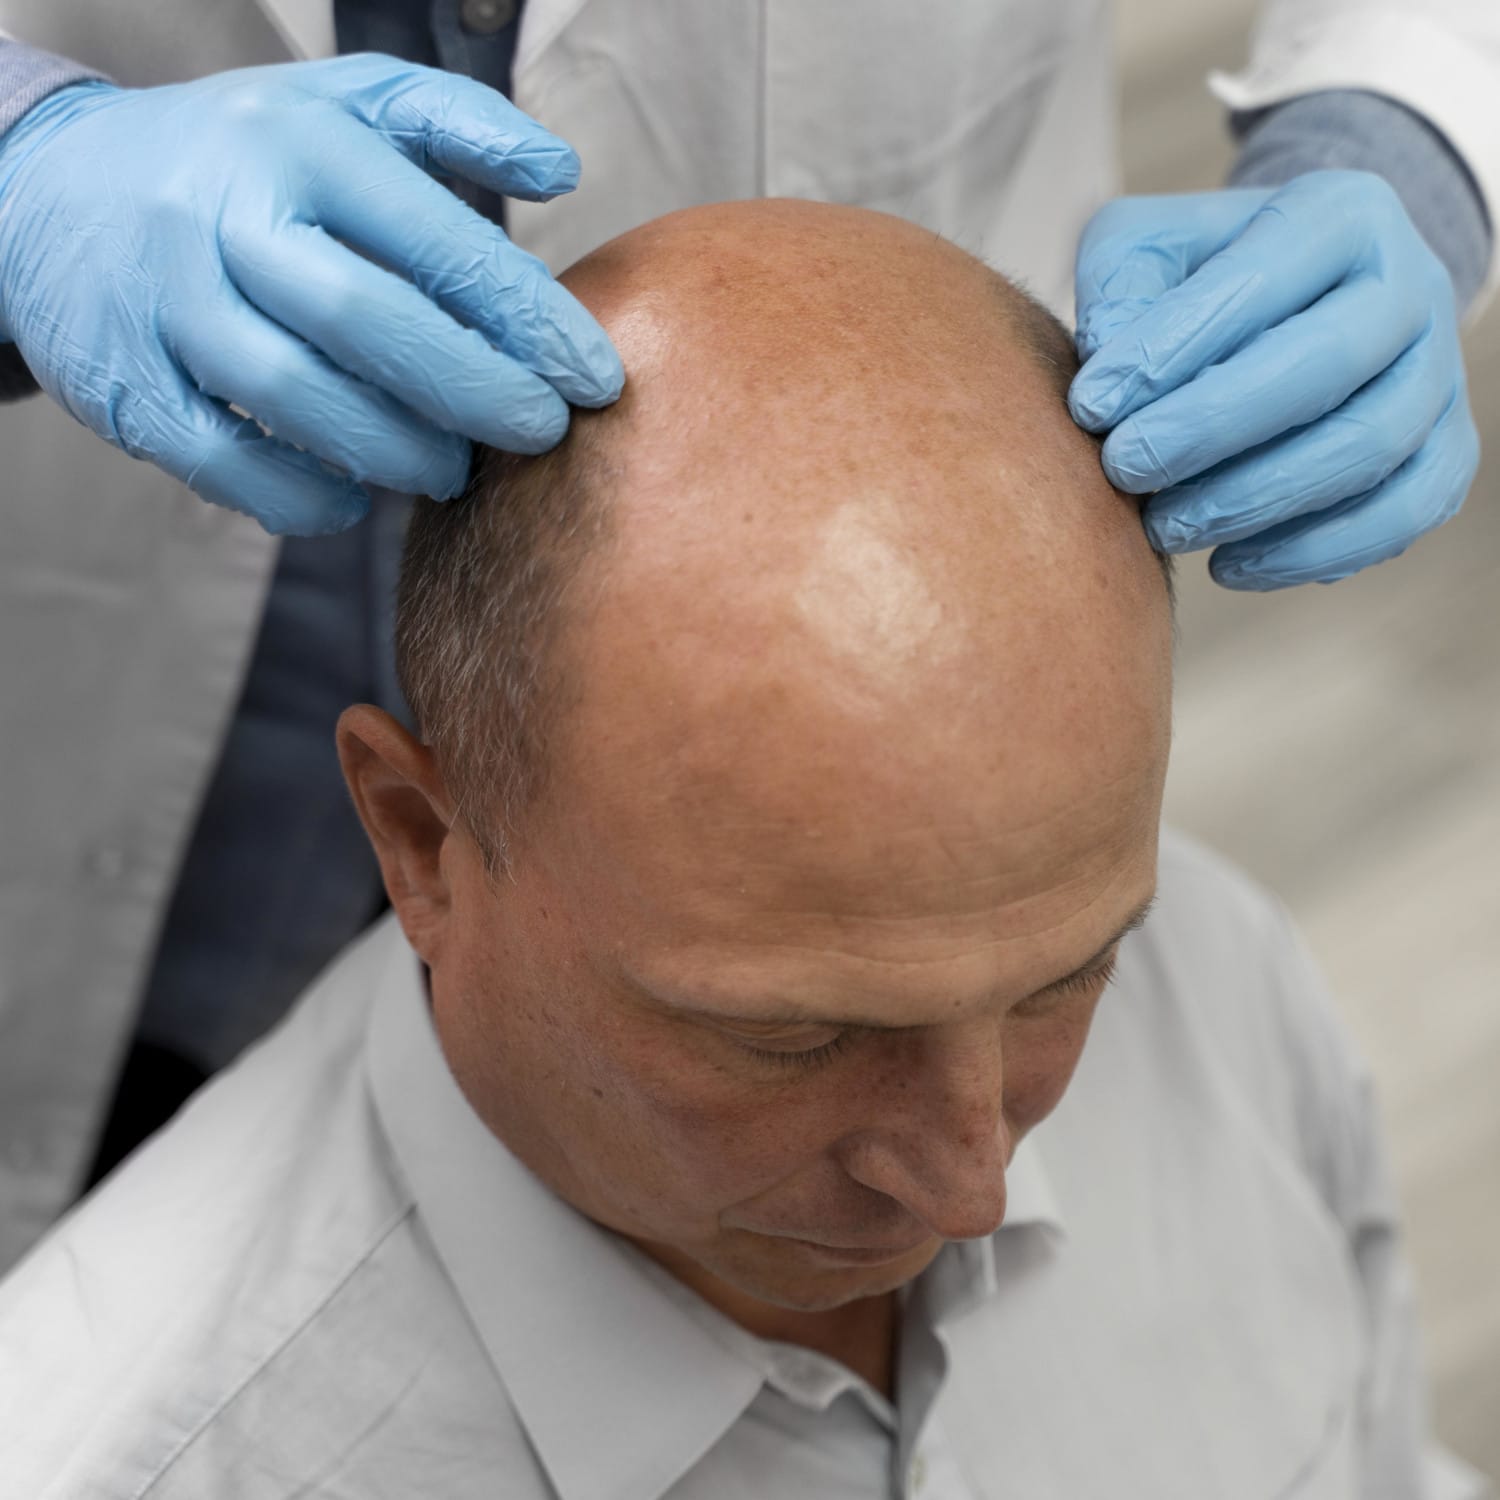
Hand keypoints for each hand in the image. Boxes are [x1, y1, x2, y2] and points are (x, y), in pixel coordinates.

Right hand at [0, 55, 623, 534]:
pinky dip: (303, 495)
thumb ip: (456, 121)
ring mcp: (165, 304)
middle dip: (474, 392)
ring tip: (451, 470)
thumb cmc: (237, 158)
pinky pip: (226, 463)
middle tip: (538, 434)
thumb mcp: (340, 104)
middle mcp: (224, 216)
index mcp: (296, 143)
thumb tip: (561, 169)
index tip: (594, 378)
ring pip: (296, 397)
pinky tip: (354, 497)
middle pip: (367, 321)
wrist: (49, 186)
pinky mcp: (126, 386)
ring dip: (395, 451)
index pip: (433, 239)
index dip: (526, 320)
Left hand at [1068, 172, 1479, 588]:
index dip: (1173, 346)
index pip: (1262, 276)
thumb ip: (1118, 283)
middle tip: (1122, 469)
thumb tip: (1109, 354)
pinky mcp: (1445, 451)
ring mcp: (1437, 373)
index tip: (1092, 403)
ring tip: (1162, 525)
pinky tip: (1227, 565)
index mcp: (1342, 216)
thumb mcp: (1145, 248)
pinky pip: (1400, 514)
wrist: (1298, 305)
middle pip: (1327, 363)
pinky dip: (1311, 552)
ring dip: (1252, 500)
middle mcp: (1410, 285)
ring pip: (1367, 447)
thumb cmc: (1202, 280)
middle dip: (1210, 429)